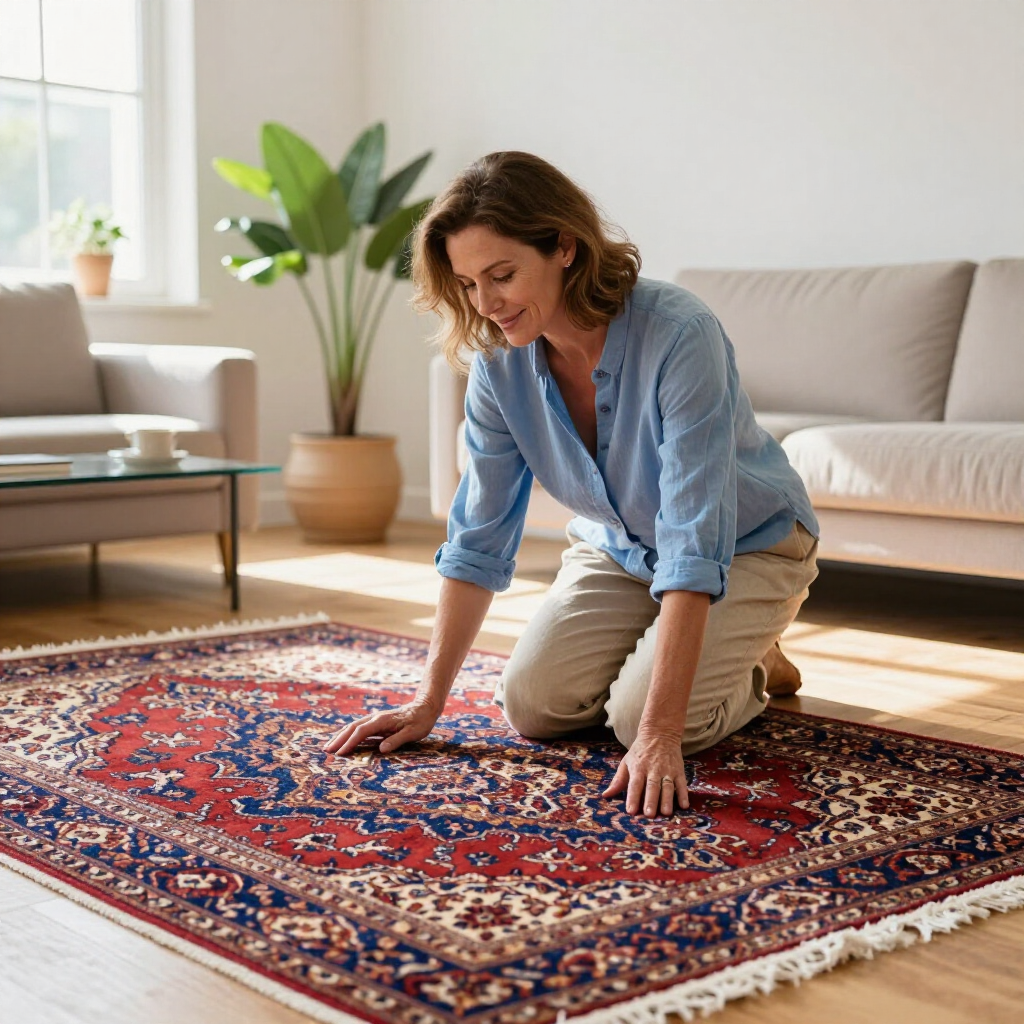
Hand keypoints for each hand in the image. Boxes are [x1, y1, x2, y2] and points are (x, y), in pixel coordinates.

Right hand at [322, 697, 440, 755]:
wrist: (425, 706)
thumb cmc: (421, 721)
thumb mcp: (413, 733)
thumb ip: (397, 740)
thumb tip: (381, 749)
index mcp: (382, 721)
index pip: (361, 732)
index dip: (350, 743)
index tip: (340, 753)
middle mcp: (375, 718)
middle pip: (352, 728)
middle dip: (339, 739)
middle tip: (326, 751)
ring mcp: (375, 719)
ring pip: (353, 726)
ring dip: (340, 735)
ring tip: (329, 746)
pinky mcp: (377, 721)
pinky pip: (359, 727)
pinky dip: (348, 733)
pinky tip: (343, 739)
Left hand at [602, 730, 688, 816]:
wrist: (660, 733)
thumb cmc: (640, 751)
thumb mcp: (626, 762)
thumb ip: (618, 780)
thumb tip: (606, 795)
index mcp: (638, 767)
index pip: (634, 784)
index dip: (632, 798)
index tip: (630, 811)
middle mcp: (653, 769)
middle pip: (652, 786)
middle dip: (651, 801)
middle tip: (649, 815)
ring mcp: (667, 770)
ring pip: (667, 786)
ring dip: (667, 800)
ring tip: (666, 813)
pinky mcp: (679, 770)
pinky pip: (682, 783)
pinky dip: (684, 794)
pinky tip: (684, 805)